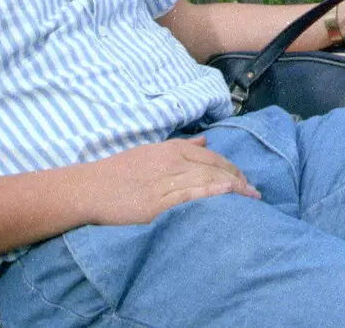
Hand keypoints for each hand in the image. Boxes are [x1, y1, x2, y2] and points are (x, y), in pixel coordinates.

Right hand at [81, 137, 259, 226]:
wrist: (90, 188)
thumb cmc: (119, 171)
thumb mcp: (151, 152)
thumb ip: (180, 147)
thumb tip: (204, 143)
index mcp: (170, 149)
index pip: (211, 157)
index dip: (232, 168)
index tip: (245, 179)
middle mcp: (171, 162)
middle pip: (214, 168)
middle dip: (238, 179)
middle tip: (254, 192)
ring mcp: (164, 182)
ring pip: (206, 181)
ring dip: (232, 188)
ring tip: (250, 197)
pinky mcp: (156, 203)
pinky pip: (190, 195)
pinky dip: (211, 193)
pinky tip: (228, 194)